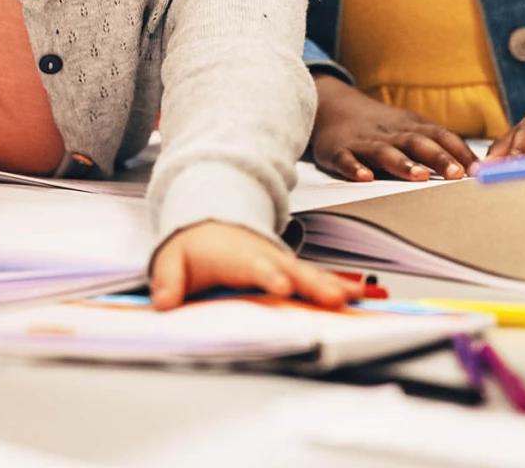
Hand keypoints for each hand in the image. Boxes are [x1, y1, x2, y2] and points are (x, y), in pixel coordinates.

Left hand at [149, 220, 357, 310]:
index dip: (269, 276)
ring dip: (333, 286)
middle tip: (335, 298)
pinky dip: (338, 287)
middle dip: (315, 285)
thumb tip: (165, 303)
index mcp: (239, 257)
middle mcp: (266, 258)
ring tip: (356, 298)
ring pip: (311, 275)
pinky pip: (316, 281)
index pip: (255, 267)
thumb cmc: (194, 247)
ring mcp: (282, 265)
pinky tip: (359, 296)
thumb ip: (168, 281)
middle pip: (293, 272)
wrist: (211, 219)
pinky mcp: (291, 273)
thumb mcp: (172, 259)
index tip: (282, 286)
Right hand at [310, 75, 477, 181]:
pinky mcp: (338, 150)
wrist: (335, 105)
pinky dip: (354, 167)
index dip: (459, 151)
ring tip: (418, 175)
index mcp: (411, 127)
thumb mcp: (411, 128)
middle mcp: (391, 133)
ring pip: (385, 151)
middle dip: (438, 157)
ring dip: (402, 163)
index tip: (478, 169)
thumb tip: (475, 166)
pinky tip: (364, 177)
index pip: (441, 135)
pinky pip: (346, 159)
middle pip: (417, 143)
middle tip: (456, 174)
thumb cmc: (383, 126)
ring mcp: (364, 141)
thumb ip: (437, 144)